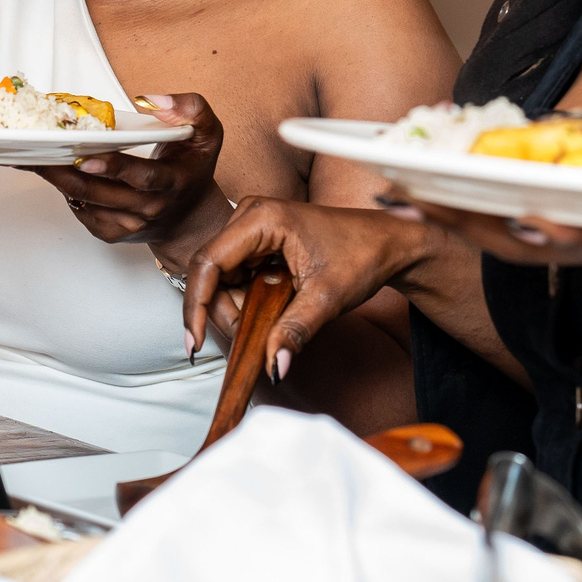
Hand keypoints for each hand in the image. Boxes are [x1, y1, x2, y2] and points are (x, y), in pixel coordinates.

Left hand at [29, 94, 226, 252]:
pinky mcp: (110, 232)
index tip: (85, 157)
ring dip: (55, 177)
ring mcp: (127, 224)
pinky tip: (55, 170)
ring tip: (31, 156)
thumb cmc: (192, 168)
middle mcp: (148, 208)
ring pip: (83, 201)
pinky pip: (80, 211)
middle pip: (98, 191)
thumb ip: (190, 109)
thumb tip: (151, 99)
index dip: (113, 168)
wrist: (188, 216)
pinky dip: (64, 189)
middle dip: (63, 169)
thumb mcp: (206, 133)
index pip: (141, 177)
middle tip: (35, 149)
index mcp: (171, 183)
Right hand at [181, 197, 434, 377]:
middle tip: (250, 338)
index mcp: (262, 218)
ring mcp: (252, 226)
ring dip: (236, 308)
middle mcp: (249, 216)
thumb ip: (295, 331)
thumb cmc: (362, 256)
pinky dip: (246, 301)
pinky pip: (236, 275)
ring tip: (269, 322)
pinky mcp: (258, 240)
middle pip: (211, 274)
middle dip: (222, 312)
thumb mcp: (328, 298)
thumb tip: (273, 366)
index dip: (196, 306)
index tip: (193, 343)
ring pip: (221, 278)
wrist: (388, 242)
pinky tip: (267, 311)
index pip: (208, 264)